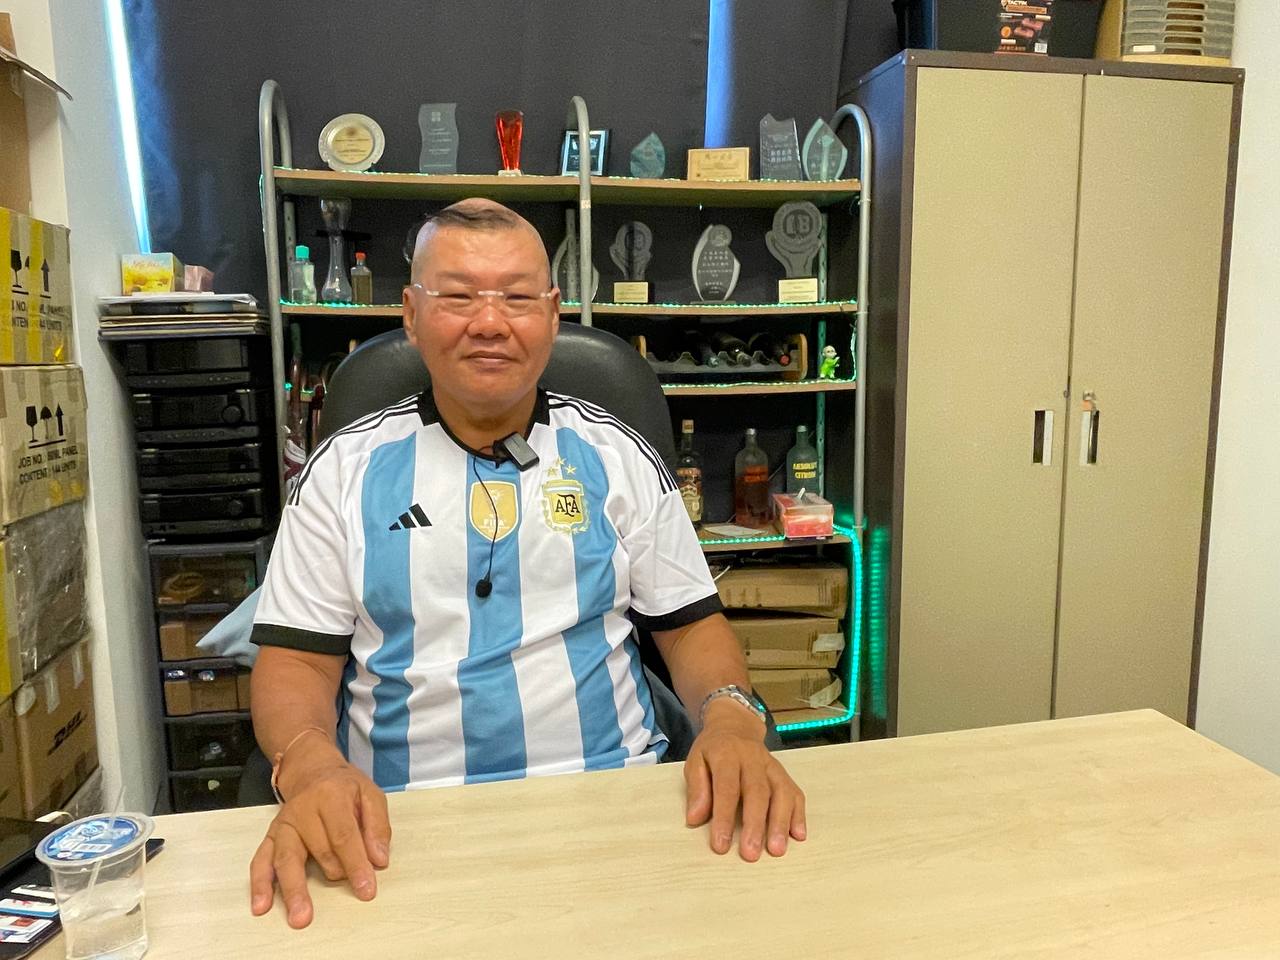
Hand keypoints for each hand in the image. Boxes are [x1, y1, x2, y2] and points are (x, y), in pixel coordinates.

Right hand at [249, 737, 391, 928]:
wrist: (311, 772)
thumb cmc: (344, 787)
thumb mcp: (370, 794)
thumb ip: (377, 825)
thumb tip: (378, 860)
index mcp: (330, 796)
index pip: (344, 834)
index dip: (356, 863)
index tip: (366, 889)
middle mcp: (303, 810)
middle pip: (318, 848)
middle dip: (335, 873)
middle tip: (345, 897)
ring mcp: (284, 825)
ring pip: (287, 858)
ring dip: (293, 889)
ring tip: (300, 917)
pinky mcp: (271, 836)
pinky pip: (261, 860)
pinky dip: (259, 884)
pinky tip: (261, 905)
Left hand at [683, 699, 806, 860]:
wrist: (734, 727)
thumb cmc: (713, 751)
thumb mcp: (695, 762)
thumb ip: (696, 789)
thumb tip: (695, 818)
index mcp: (727, 754)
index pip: (727, 788)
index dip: (724, 817)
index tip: (721, 845)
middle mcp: (753, 758)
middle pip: (757, 792)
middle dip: (755, 824)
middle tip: (751, 853)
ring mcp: (772, 766)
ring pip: (781, 792)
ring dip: (780, 822)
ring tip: (776, 850)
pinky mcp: (784, 774)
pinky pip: (795, 793)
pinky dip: (798, 814)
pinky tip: (798, 835)